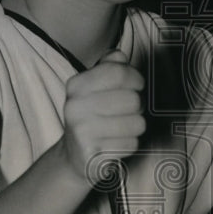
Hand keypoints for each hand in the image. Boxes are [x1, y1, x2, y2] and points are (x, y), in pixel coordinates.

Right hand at [62, 49, 145, 182]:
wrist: (74, 155)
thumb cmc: (92, 115)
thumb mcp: (94, 86)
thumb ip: (109, 66)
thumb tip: (120, 57)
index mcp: (76, 85)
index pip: (118, 72)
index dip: (136, 78)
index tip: (136, 85)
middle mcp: (76, 107)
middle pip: (133, 99)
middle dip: (138, 106)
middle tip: (128, 111)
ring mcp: (83, 132)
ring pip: (137, 123)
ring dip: (136, 126)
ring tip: (122, 127)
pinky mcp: (94, 155)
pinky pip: (132, 144)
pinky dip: (129, 144)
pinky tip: (116, 142)